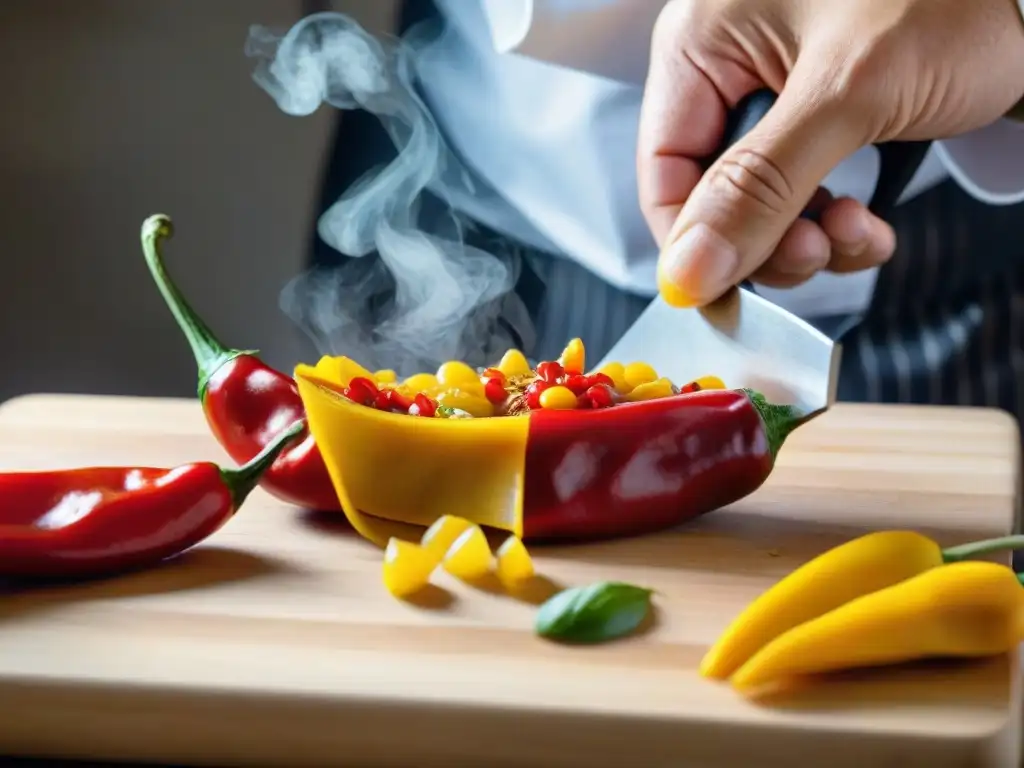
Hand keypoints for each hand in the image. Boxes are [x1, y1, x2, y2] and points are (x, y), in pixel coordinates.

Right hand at [638, 0, 1023, 306]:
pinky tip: (868, 223)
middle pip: (711, 197)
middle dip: (765, 242)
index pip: (663, 171)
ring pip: (760, 208)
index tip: (725, 287)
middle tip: (812, 251)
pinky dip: (836, 227)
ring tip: (856, 229)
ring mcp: (777, 98)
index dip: (690, 240)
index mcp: (703, 42)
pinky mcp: (821, 122)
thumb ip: (759, 188)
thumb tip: (687, 269)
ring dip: (808, 240)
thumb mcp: (845, 96)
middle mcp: (730, 69)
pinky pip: (803, 197)